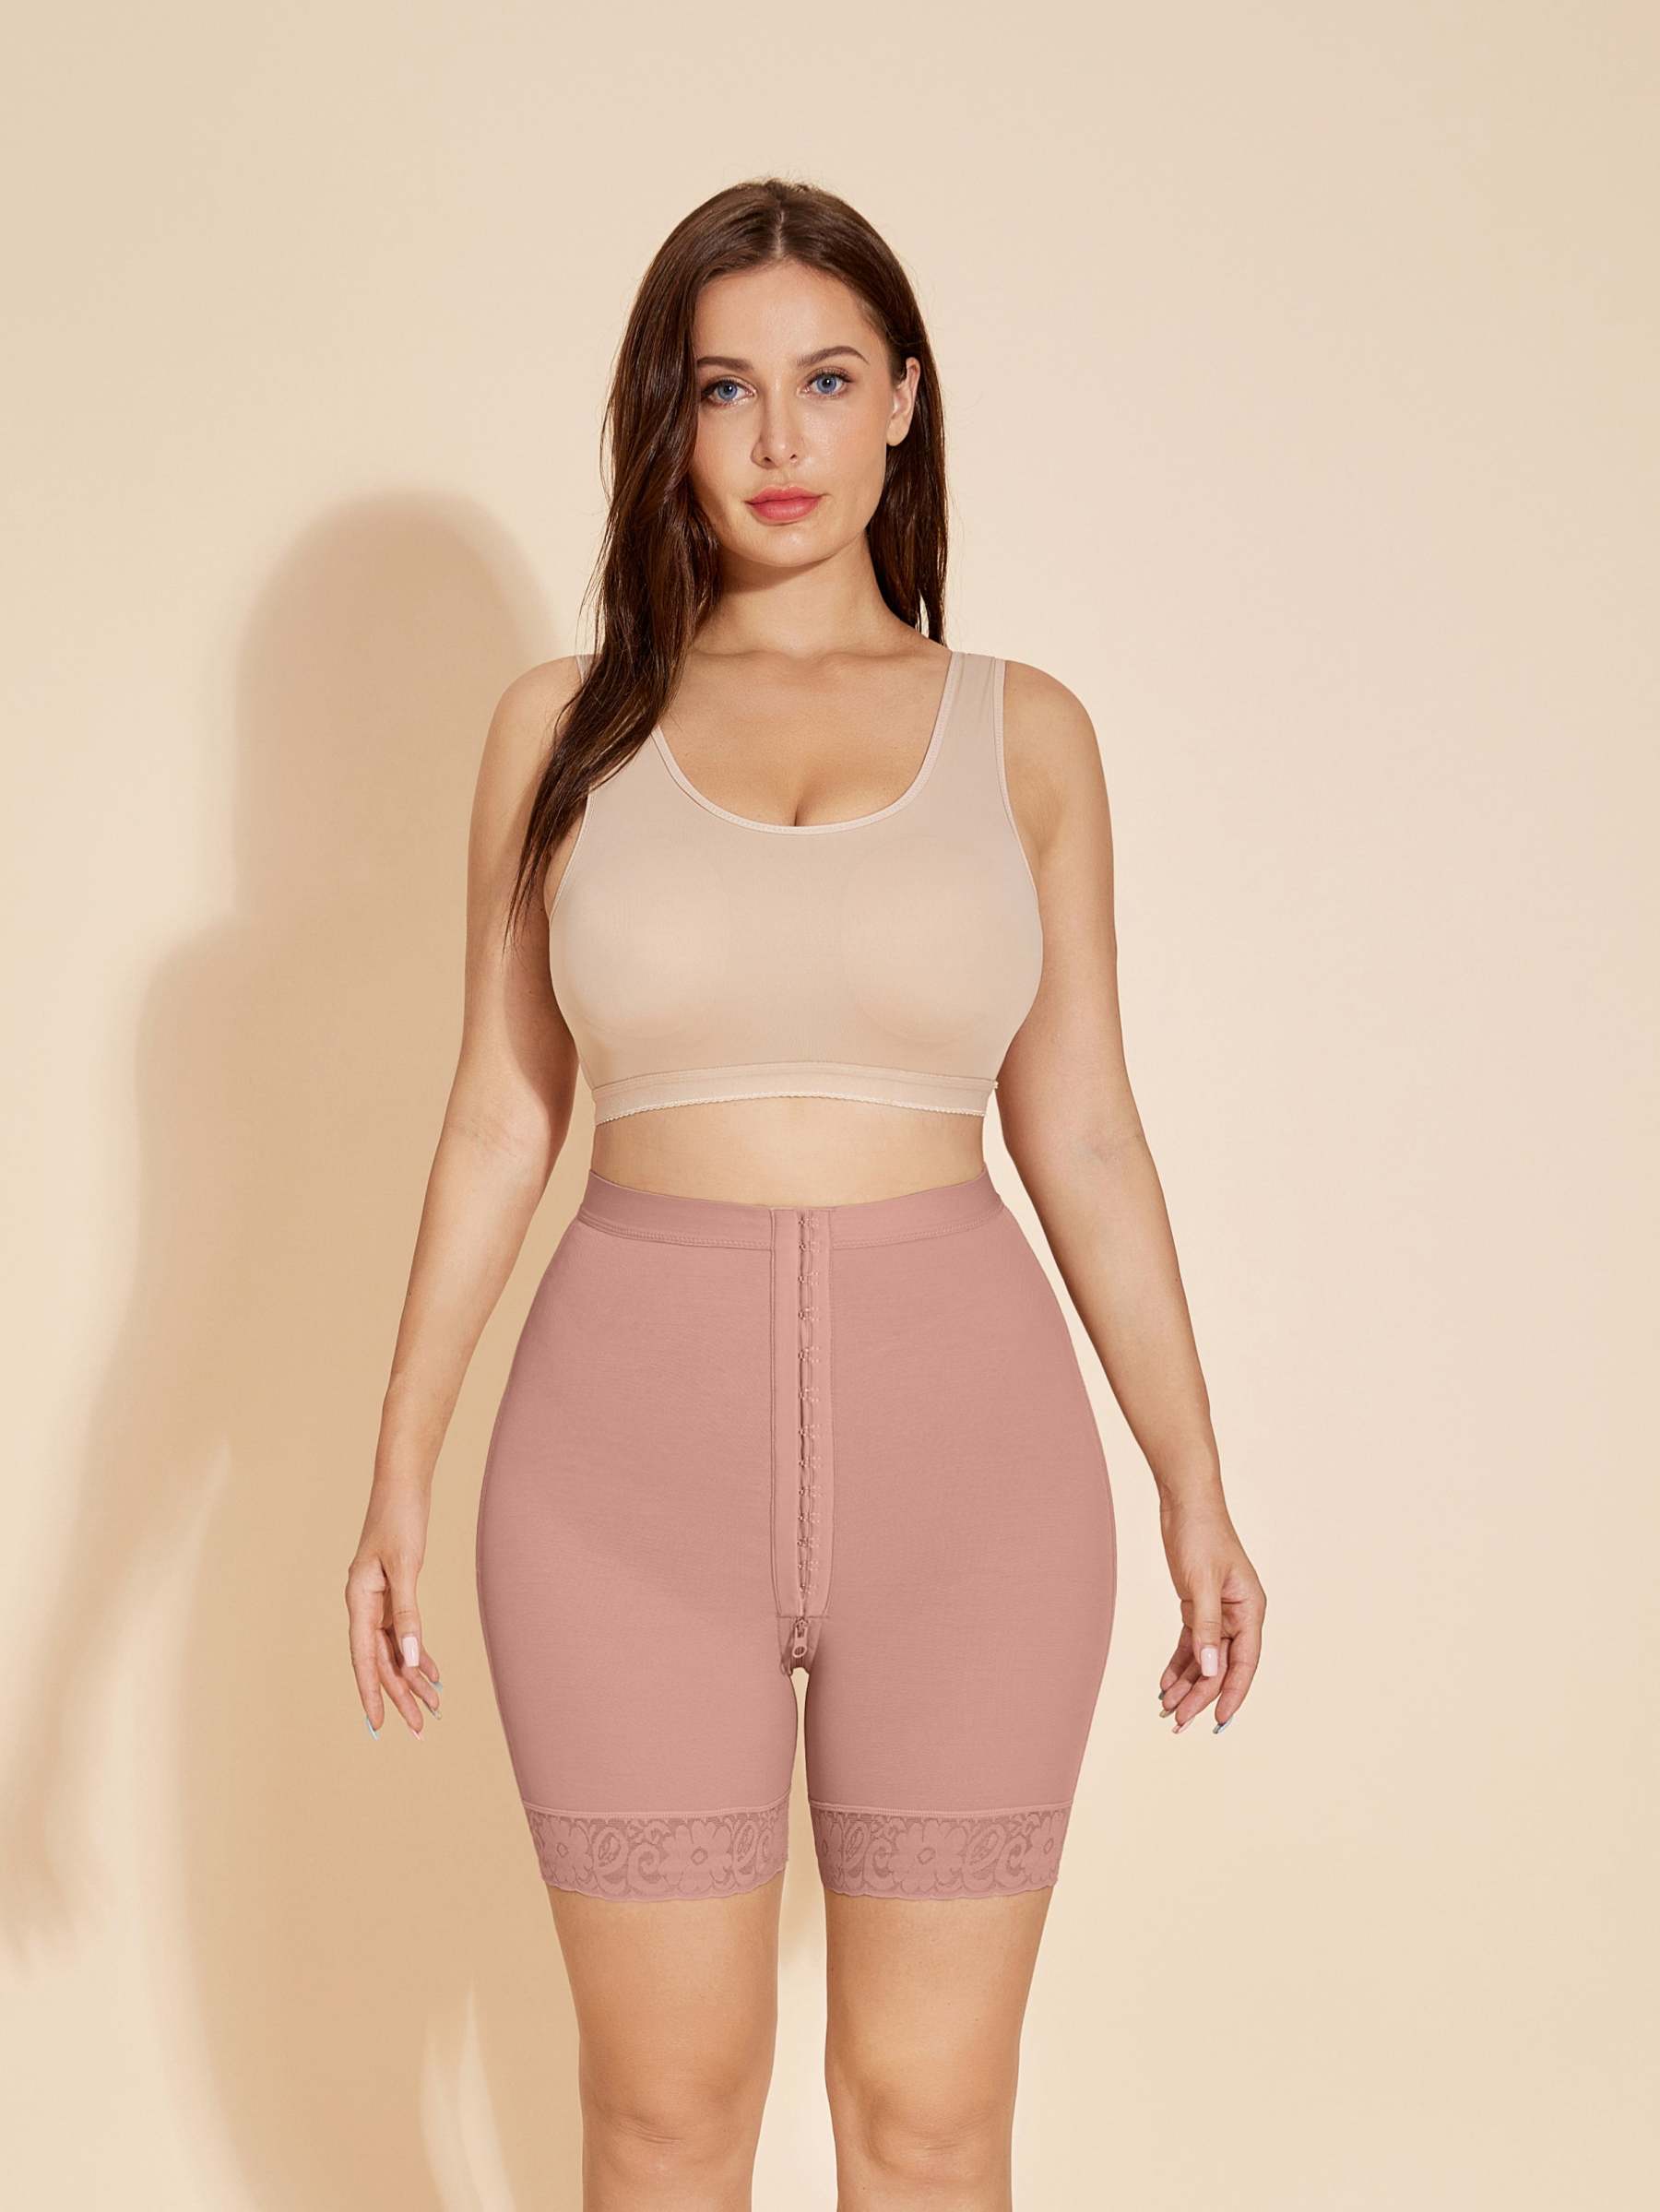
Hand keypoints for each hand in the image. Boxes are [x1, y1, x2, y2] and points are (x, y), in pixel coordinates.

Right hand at [345, 1484, 441, 1739]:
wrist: (402, 1482)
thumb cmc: (399, 1517)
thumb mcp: (406, 1566)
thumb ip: (407, 1614)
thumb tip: (410, 1659)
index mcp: (359, 1600)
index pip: (364, 1659)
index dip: (371, 1694)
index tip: (379, 1726)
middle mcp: (364, 1604)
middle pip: (381, 1660)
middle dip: (401, 1694)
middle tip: (421, 1727)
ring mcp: (377, 1598)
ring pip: (393, 1649)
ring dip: (412, 1677)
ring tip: (434, 1706)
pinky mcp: (392, 1590)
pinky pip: (402, 1632)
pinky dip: (417, 1652)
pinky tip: (431, 1673)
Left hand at [1156, 1495, 1264, 1733]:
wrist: (1185, 1501)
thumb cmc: (1200, 1535)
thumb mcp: (1200, 1583)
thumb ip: (1206, 1628)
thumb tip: (1210, 1671)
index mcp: (1251, 1610)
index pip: (1245, 1664)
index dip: (1233, 1695)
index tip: (1217, 1721)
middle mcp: (1239, 1615)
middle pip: (1221, 1666)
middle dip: (1200, 1696)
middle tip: (1178, 1723)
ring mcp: (1219, 1611)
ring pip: (1204, 1658)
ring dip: (1187, 1684)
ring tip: (1166, 1710)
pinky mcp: (1198, 1605)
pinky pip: (1191, 1643)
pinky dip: (1178, 1664)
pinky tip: (1165, 1684)